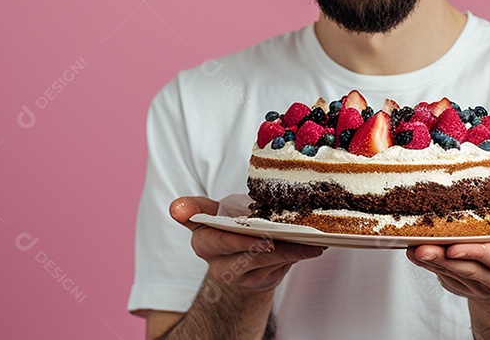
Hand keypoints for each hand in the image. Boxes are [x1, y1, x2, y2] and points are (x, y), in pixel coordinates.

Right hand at [170, 196, 324, 291]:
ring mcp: (241, 276)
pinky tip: (314, 247)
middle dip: (263, 249)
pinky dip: (297, 256)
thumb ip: (197, 207)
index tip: (259, 241)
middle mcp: (218, 264)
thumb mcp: (213, 211)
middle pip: (244, 256)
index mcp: (203, 242)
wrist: (242, 249)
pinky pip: (280, 269)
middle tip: (281, 240)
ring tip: (311, 243)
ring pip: (266, 264)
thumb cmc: (229, 222)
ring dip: (290, 253)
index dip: (234, 240)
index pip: (216, 241)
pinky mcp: (261, 282)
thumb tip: (175, 208)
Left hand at [405, 202, 489, 297]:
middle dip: (448, 260)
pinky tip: (412, 250)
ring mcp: (480, 283)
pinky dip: (427, 263)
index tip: (459, 246)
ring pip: (454, 274)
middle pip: (473, 269)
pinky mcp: (461, 283)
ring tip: (415, 249)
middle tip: (425, 247)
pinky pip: (442, 275)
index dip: (483, 254)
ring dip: (432, 262)